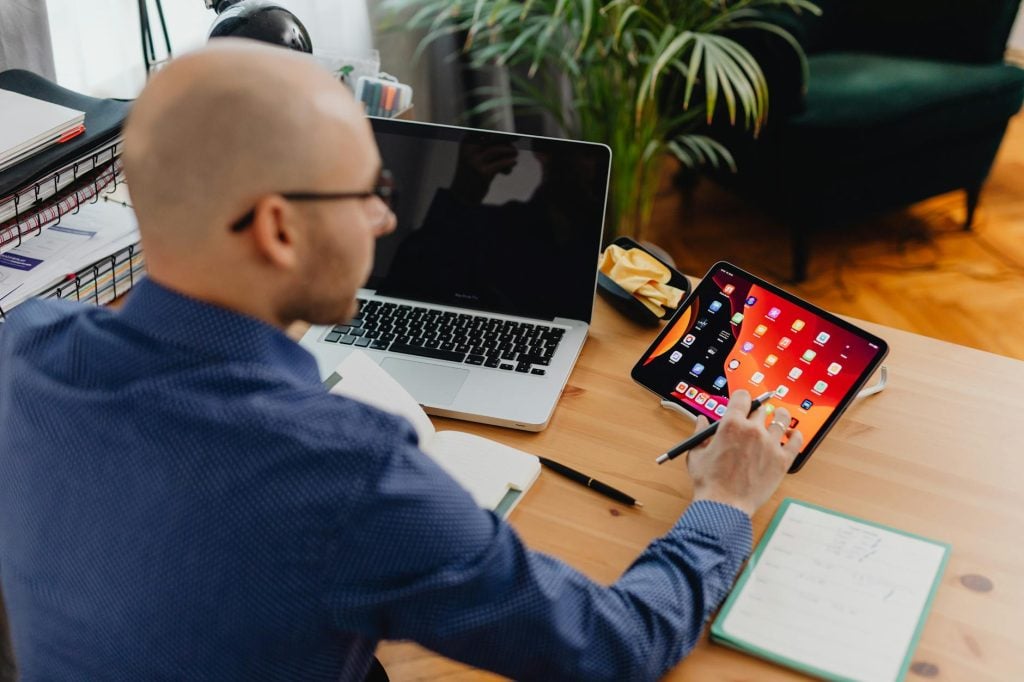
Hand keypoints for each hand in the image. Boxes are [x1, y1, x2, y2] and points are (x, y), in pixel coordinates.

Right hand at [687, 390, 802, 515]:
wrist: (724, 506)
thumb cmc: (709, 482)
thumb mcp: (696, 454)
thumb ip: (700, 433)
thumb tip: (701, 421)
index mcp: (731, 424)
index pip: (742, 397)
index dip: (741, 398)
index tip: (742, 402)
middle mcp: (753, 430)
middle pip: (761, 409)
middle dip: (756, 412)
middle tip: (755, 418)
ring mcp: (770, 444)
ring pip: (782, 419)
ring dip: (780, 416)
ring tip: (779, 417)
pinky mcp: (782, 460)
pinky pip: (796, 442)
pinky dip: (796, 436)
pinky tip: (792, 435)